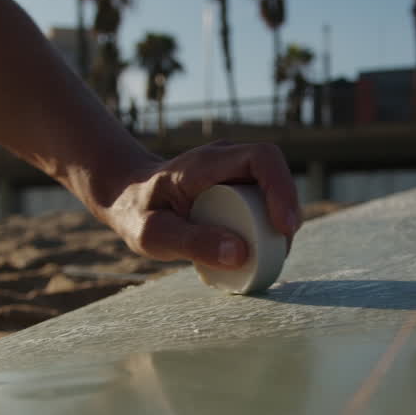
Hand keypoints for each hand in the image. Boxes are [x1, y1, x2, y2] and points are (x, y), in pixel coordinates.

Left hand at [101, 141, 300, 269]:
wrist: (127, 197)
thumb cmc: (137, 213)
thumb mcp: (153, 234)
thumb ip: (192, 242)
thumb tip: (241, 253)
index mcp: (206, 162)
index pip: (261, 159)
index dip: (282, 189)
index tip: (283, 227)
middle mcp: (226, 159)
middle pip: (275, 173)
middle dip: (288, 211)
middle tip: (281, 251)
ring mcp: (234, 171)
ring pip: (275, 187)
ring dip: (282, 220)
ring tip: (273, 255)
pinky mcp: (238, 186)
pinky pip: (265, 200)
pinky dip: (270, 224)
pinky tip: (262, 250)